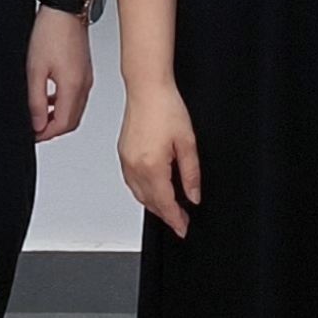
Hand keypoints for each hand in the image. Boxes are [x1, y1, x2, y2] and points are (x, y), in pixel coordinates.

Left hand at [27, 5, 95, 142]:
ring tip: (39, 115)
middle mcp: (84, 85)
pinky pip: (77, 97)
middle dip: (53, 129)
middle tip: (35, 128)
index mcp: (73, 86)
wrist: (65, 9)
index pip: (63, 124)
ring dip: (58, 117)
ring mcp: (86, 78)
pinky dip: (63, 104)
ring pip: (75, 110)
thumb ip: (36, 100)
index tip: (32, 135)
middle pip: (72, 121)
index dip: (46, 134)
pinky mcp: (85, 71)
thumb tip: (37, 123)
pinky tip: (50, 98)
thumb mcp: (35, 69)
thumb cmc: (51, 32)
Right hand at [116, 81, 201, 235]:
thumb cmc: (166, 108)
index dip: (176, 220)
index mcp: (151, 166)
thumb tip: (193, 195)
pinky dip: (143, 192)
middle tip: (180, 221)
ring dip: (154, 204)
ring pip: (139, 194)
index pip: (164, 203)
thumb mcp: (188, 143)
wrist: (147, 89)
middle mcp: (135, 167)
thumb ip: (191, 173)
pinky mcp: (123, 154)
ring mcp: (126, 161)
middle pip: (150, 202)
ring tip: (169, 208)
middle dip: (165, 214)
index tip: (183, 228)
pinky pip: (132, 182)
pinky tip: (153, 190)